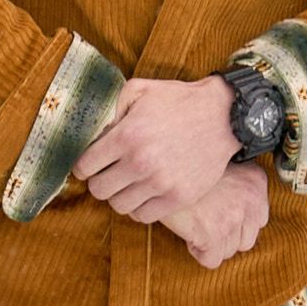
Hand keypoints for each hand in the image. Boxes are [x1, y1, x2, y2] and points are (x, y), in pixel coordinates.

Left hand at [74, 75, 243, 227]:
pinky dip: (139, 207)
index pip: (85, 166)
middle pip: (98, 190)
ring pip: (119, 206)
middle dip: (98, 182)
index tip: (89, 164)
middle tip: (108, 174)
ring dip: (118, 196)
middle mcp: (141, 162)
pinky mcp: (179, 198)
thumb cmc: (179, 101)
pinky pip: (144, 216)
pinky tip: (143, 193)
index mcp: (126, 136)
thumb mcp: (140, 89)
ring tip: (126, 184)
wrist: (223, 115)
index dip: (83, 166)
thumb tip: (93, 130)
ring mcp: (161, 183)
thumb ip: (111, 107)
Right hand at [159, 164, 274, 268]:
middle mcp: (250, 199)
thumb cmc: (184, 165)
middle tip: (205, 221)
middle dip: (225, 236)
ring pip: (229, 251)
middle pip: (246, 239)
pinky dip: (198, 252)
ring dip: (211, 243)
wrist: (162, 166)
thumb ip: (236, 184)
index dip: (236, 221)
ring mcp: (233, 217)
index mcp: (255, 180)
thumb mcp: (219, 165)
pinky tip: (188, 231)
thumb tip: (235, 210)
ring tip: (194, 223)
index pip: (259, 219)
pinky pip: (212, 260)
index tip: (218, 212)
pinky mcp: (214, 234)